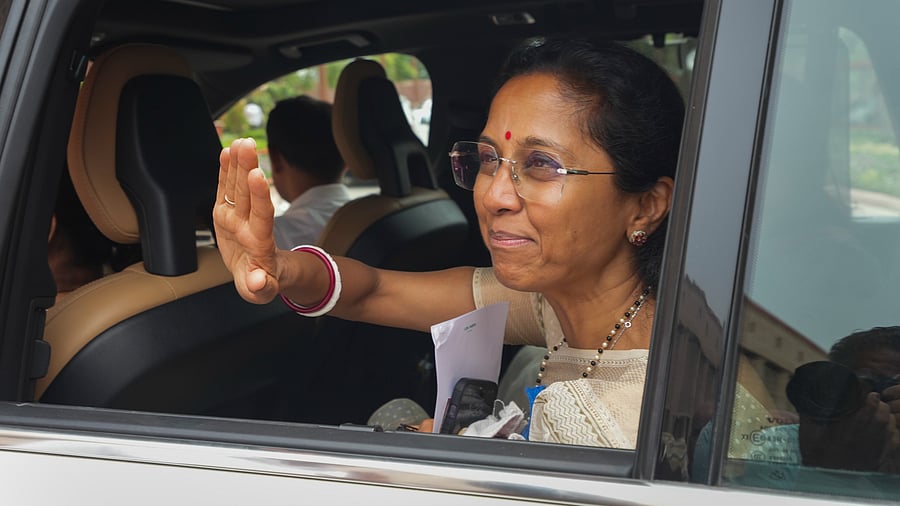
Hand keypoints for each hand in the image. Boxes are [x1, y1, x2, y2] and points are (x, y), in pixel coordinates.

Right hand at [213, 138, 281, 303]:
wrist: (260, 276)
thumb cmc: (261, 284)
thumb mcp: (261, 292)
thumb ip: (259, 287)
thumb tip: (257, 282)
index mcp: (258, 242)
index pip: (262, 214)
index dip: (259, 195)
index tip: (258, 175)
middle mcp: (248, 225)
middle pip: (249, 194)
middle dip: (247, 168)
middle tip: (247, 145)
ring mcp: (238, 218)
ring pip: (238, 187)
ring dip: (239, 164)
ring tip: (240, 142)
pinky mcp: (227, 214)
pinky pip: (227, 190)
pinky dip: (226, 171)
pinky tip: (227, 152)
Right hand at [799, 391, 899, 470]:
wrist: (828, 478)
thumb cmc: (817, 454)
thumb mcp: (808, 433)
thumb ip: (809, 414)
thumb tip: (807, 396)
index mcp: (846, 432)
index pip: (866, 412)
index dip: (872, 400)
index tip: (872, 394)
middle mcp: (863, 439)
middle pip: (882, 417)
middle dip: (881, 406)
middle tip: (876, 401)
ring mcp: (874, 449)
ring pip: (890, 427)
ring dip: (887, 417)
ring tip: (881, 412)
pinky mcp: (880, 456)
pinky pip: (894, 440)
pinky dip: (892, 430)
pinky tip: (886, 427)